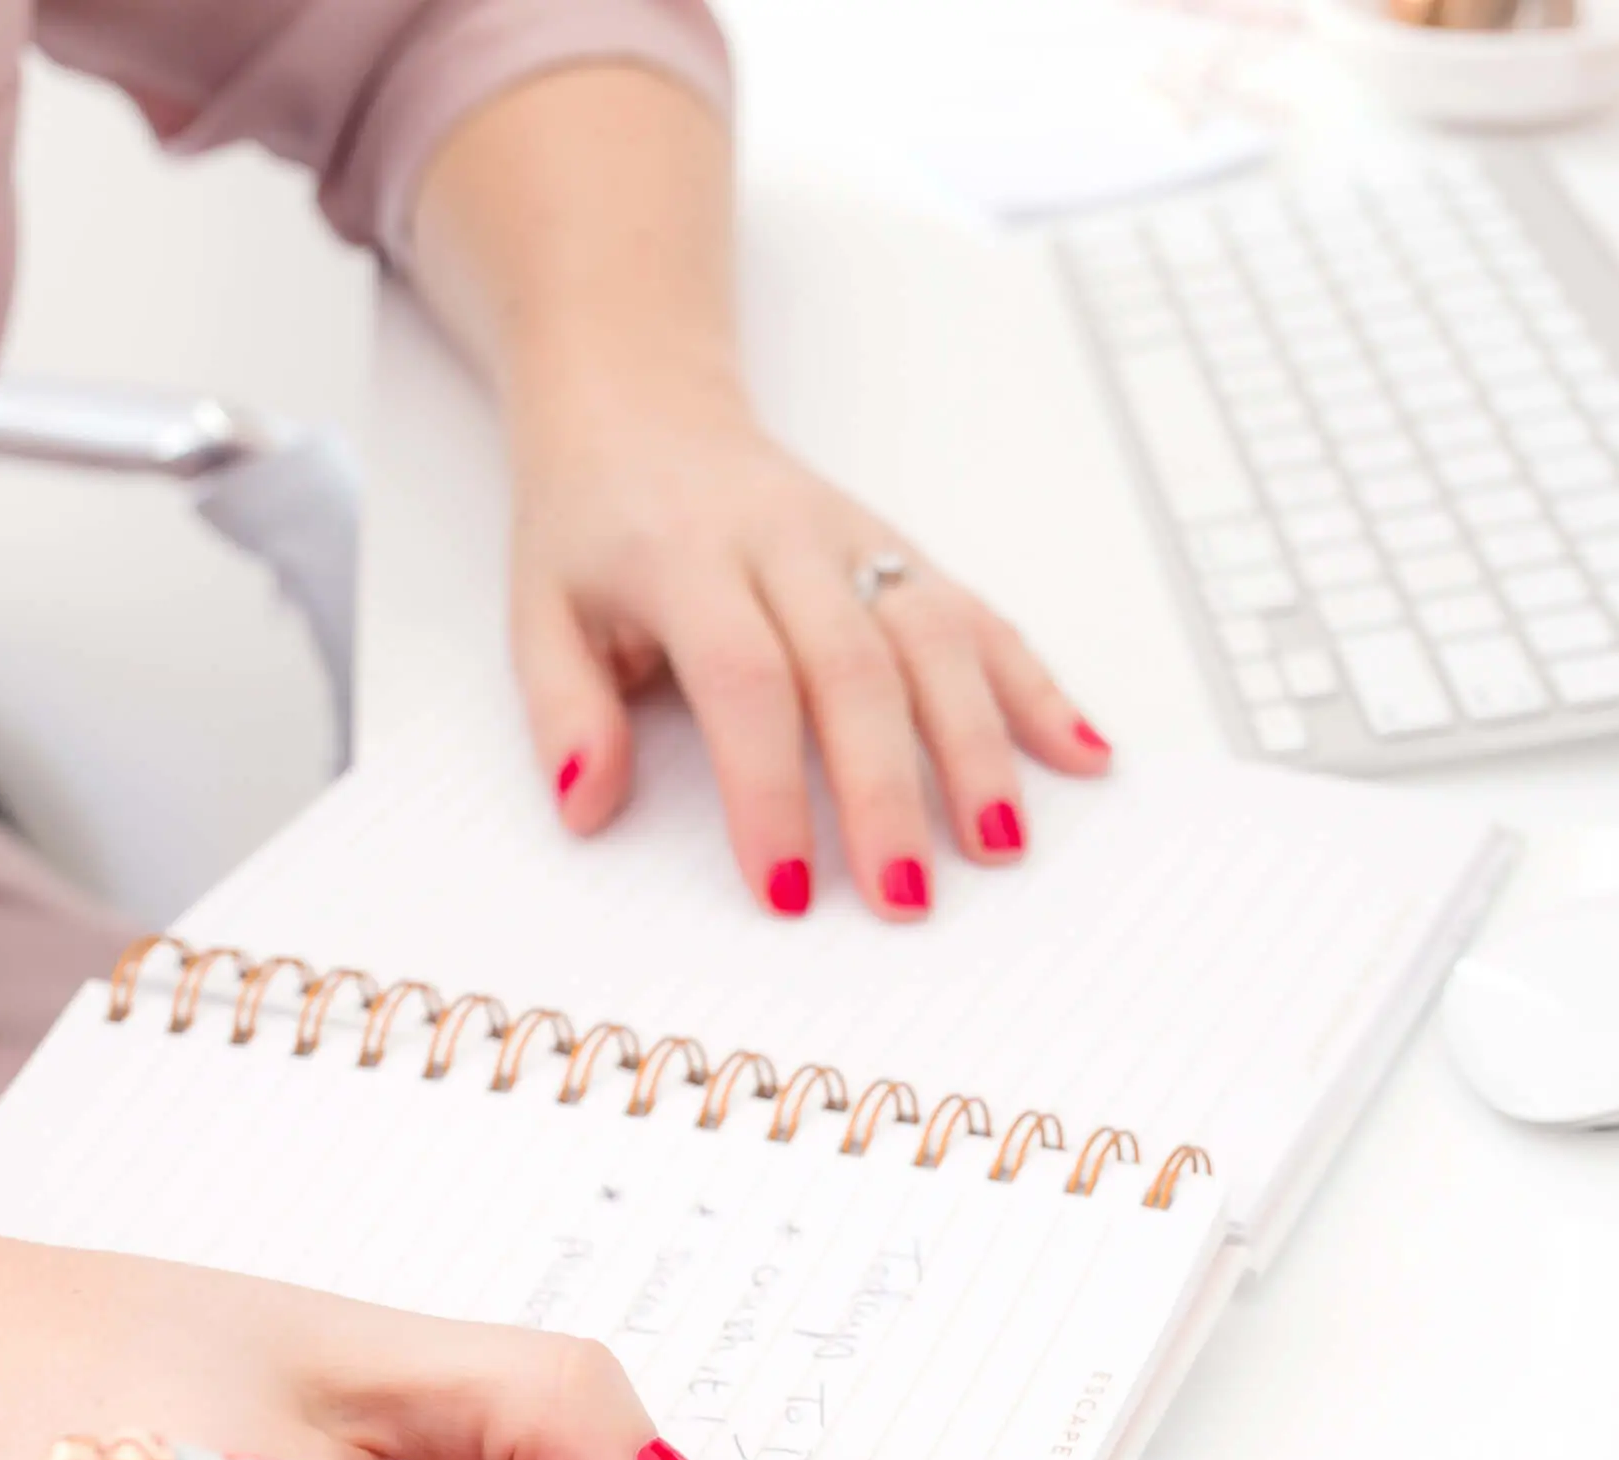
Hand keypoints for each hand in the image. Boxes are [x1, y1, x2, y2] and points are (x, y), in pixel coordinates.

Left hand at [507, 371, 1113, 921]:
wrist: (641, 402)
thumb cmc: (594, 525)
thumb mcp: (537, 609)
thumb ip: (564, 710)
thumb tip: (589, 809)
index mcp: (686, 556)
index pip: (745, 676)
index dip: (768, 786)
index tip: (785, 888)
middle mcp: (785, 542)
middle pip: (855, 669)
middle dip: (886, 791)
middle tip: (903, 897)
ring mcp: (856, 541)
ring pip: (936, 637)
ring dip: (979, 745)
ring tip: (1002, 846)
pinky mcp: (901, 549)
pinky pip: (981, 615)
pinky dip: (1038, 686)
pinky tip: (1082, 754)